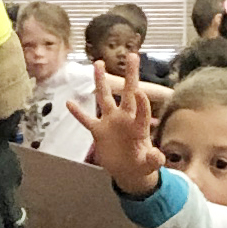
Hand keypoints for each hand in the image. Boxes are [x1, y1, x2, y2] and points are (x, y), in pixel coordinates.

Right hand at [70, 68, 164, 195]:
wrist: (128, 171)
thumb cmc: (142, 165)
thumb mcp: (149, 164)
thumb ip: (154, 159)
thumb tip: (157, 157)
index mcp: (138, 125)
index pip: (141, 109)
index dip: (142, 101)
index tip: (139, 91)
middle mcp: (124, 118)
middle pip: (127, 93)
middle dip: (130, 75)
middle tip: (132, 55)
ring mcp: (110, 122)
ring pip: (104, 97)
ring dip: (101, 81)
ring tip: (98, 64)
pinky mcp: (98, 131)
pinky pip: (86, 119)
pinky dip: (77, 112)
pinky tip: (69, 102)